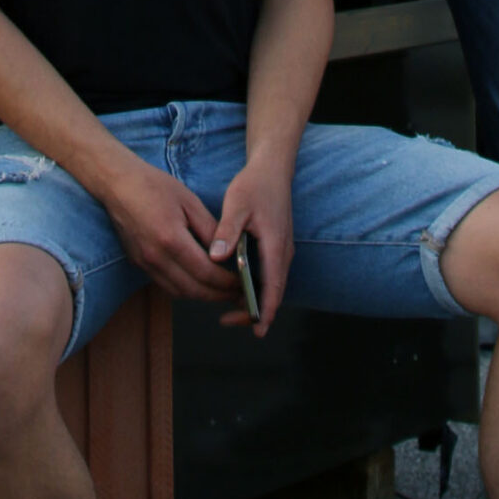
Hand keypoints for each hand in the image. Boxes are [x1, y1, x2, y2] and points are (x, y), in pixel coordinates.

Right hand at [102, 156, 233, 302]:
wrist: (118, 183)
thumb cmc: (154, 186)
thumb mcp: (190, 201)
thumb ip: (210, 229)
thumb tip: (228, 252)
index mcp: (171, 239)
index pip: (206, 273)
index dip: (227, 283)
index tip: (242, 283)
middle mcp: (156, 257)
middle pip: (193, 290)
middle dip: (218, 295)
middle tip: (237, 293)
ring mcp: (145, 263)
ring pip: (179, 293)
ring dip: (202, 296)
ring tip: (221, 290)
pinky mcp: (139, 263)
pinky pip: (166, 285)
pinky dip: (185, 289)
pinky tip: (198, 281)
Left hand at [207, 156, 294, 335]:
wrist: (272, 170)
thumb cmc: (254, 186)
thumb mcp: (237, 205)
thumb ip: (227, 231)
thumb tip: (215, 257)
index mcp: (275, 245)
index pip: (273, 286)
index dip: (265, 310)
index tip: (256, 328)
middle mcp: (283, 252)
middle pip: (273, 291)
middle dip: (255, 310)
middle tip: (228, 321)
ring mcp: (281, 251)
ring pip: (272, 285)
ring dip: (255, 300)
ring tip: (230, 311)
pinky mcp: (276, 248)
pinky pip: (270, 275)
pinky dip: (256, 287)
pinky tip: (236, 288)